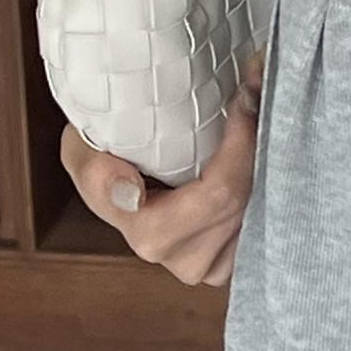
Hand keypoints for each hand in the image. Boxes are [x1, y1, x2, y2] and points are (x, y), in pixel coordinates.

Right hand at [60, 48, 264, 285]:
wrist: (119, 178)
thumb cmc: (102, 159)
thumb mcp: (81, 153)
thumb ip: (95, 172)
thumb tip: (129, 191)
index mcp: (152, 237)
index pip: (219, 193)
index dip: (240, 144)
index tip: (245, 94)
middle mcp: (188, 261)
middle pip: (247, 197)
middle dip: (258, 139)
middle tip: (260, 84)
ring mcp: (217, 265)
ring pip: (262, 207)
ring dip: (267, 156)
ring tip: (260, 108)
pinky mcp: (238, 260)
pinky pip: (269, 218)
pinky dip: (269, 178)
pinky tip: (261, 147)